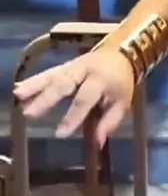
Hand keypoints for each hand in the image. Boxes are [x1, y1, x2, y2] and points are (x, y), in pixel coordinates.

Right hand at [14, 50, 134, 147]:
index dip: (73, 116)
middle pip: (63, 84)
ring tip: (18, 96)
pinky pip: (49, 73)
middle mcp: (84, 70)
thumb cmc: (121, 82)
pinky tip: (19, 88)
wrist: (122, 52)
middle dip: (45, 99)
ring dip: (33, 86)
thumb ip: (109, 122)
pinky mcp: (65, 65)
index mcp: (101, 79)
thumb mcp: (122, 103)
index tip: (60, 134)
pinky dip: (33, 80)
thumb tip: (97, 142)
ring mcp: (73, 66)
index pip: (84, 99)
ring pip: (52, 76)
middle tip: (29, 113)